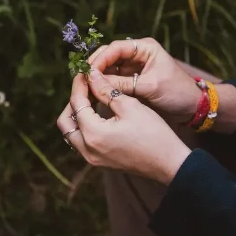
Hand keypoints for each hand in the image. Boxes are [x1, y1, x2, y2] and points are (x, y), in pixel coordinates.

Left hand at [57, 69, 190, 184]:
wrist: (169, 163)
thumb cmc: (153, 134)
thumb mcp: (129, 106)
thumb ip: (106, 90)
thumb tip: (91, 75)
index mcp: (93, 134)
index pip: (76, 103)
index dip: (79, 84)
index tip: (84, 71)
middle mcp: (87, 149)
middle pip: (65, 120)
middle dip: (73, 101)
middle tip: (87, 86)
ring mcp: (92, 158)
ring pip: (72, 132)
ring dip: (77, 114)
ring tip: (92, 97)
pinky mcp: (99, 161)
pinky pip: (82, 141)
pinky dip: (84, 125)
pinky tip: (97, 112)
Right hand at [89, 38, 201, 125]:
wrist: (193, 108)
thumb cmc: (177, 93)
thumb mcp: (150, 87)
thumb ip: (123, 84)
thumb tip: (95, 82)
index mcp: (145, 48)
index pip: (115, 48)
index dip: (100, 59)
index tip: (88, 72)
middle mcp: (137, 54)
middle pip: (109, 56)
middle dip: (95, 67)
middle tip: (82, 80)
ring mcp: (134, 67)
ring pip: (109, 69)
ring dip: (98, 77)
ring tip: (86, 88)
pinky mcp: (132, 80)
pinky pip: (113, 80)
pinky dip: (104, 85)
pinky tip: (95, 93)